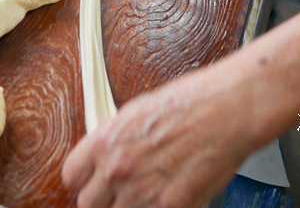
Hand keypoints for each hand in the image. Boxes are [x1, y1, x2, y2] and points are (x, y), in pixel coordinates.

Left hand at [62, 67, 255, 207]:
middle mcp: (118, 169)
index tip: (90, 182)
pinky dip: (157, 207)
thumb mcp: (138, 109)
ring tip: (147, 192)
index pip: (71, 175)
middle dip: (102, 198)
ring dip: (130, 205)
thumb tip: (107, 153)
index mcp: (106, 140)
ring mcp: (143, 192)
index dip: (82, 179)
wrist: (228, 110)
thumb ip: (116, 137)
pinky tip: (168, 195)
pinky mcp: (170, 206)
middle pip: (88, 203)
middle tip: (118, 191)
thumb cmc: (191, 102)